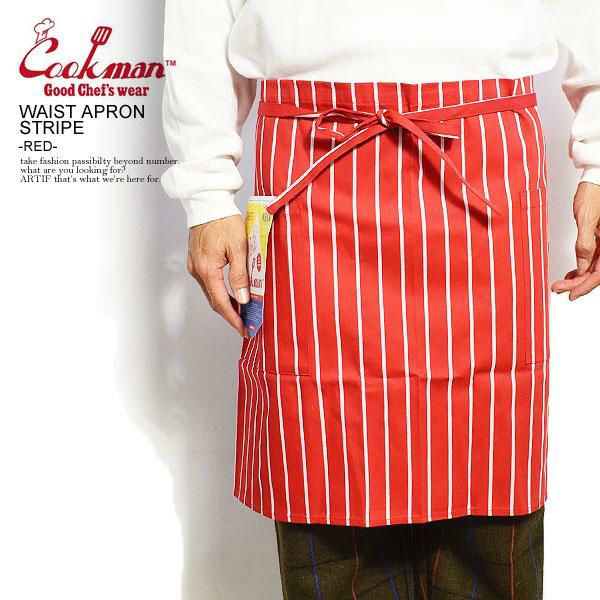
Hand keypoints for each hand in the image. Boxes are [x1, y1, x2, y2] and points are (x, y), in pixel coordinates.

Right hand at [187, 215, 250, 337]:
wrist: (208, 203)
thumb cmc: (223, 220)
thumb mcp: (239, 247)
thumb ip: (241, 275)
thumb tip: (243, 299)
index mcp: (207, 269)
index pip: (221, 302)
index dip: (233, 318)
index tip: (243, 329)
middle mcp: (197, 270)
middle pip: (214, 301)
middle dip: (230, 314)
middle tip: (246, 324)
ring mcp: (195, 266)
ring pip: (211, 292)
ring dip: (225, 303)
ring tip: (242, 311)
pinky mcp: (196, 261)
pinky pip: (209, 283)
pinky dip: (220, 291)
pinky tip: (232, 294)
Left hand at [551, 181, 599, 299]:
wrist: (596, 179)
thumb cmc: (595, 193)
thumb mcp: (587, 218)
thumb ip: (585, 243)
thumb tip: (581, 266)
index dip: (586, 286)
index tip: (571, 294)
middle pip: (596, 273)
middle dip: (577, 283)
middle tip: (558, 288)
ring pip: (592, 268)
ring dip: (577, 278)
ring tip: (560, 283)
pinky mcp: (599, 239)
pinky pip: (591, 259)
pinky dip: (580, 268)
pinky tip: (570, 274)